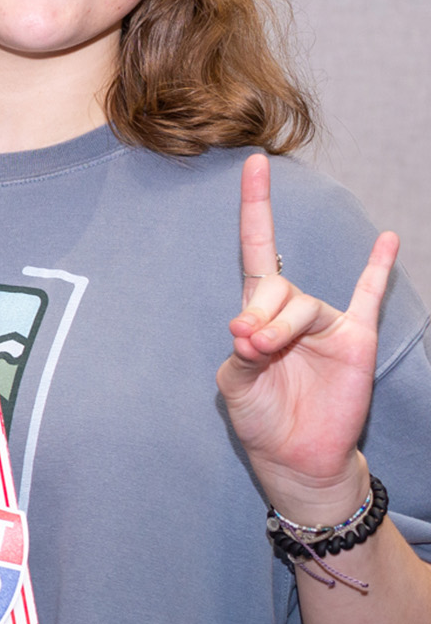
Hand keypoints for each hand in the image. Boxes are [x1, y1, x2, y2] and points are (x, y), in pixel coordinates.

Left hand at [219, 154, 396, 520]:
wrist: (297, 459)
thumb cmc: (261, 419)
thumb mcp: (235, 387)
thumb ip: (241, 354)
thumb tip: (249, 328)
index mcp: (258, 314)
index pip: (257, 251)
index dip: (255, 209)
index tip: (254, 164)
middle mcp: (293, 310)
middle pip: (273, 288)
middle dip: (258, 315)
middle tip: (249, 346)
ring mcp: (327, 323)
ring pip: (303, 304)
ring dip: (280, 325)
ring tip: (265, 351)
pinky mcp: (355, 341)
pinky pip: (369, 298)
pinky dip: (378, 270)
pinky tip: (388, 240)